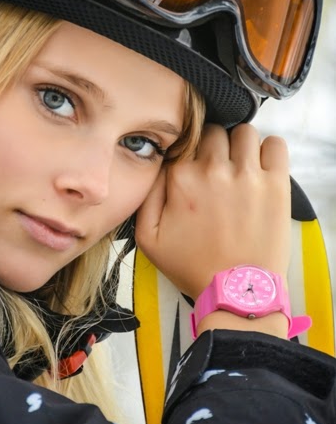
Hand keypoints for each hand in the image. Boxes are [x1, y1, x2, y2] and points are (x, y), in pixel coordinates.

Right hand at [135, 123, 290, 301]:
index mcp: (181, 179)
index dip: (188, 152)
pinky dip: (269, 149)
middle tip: (217, 168)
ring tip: (241, 166)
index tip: (194, 167)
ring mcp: (247, 175)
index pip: (183, 142)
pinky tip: (262, 166)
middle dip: (214, 146)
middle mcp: (213, 170)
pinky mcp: (276, 184)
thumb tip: (158, 165)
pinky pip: (276, 145)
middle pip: (213, 132)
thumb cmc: (193, 266)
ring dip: (240, 145)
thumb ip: (146, 196)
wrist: (235, 291)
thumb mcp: (148, 238)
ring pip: (244, 132)